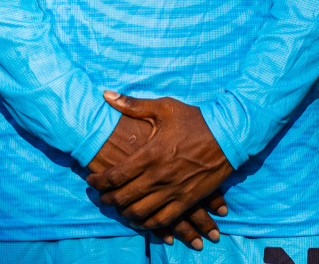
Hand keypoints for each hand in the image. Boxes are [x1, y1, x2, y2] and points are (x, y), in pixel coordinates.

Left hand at [88, 91, 232, 248]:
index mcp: (150, 154)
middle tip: (100, 196)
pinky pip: (162, 220)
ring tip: (118, 207)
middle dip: (107, 199)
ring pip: (140, 213)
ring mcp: (173, 192)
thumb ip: (133, 105)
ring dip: (125, 213)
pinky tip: (141, 218)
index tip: (90, 179)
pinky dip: (148, 223)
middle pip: (124, 198)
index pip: (115, 176)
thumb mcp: (164, 108)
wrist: (228, 135)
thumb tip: (106, 95)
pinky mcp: (187, 201)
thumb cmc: (194, 119)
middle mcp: (159, 177)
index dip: (98, 181)